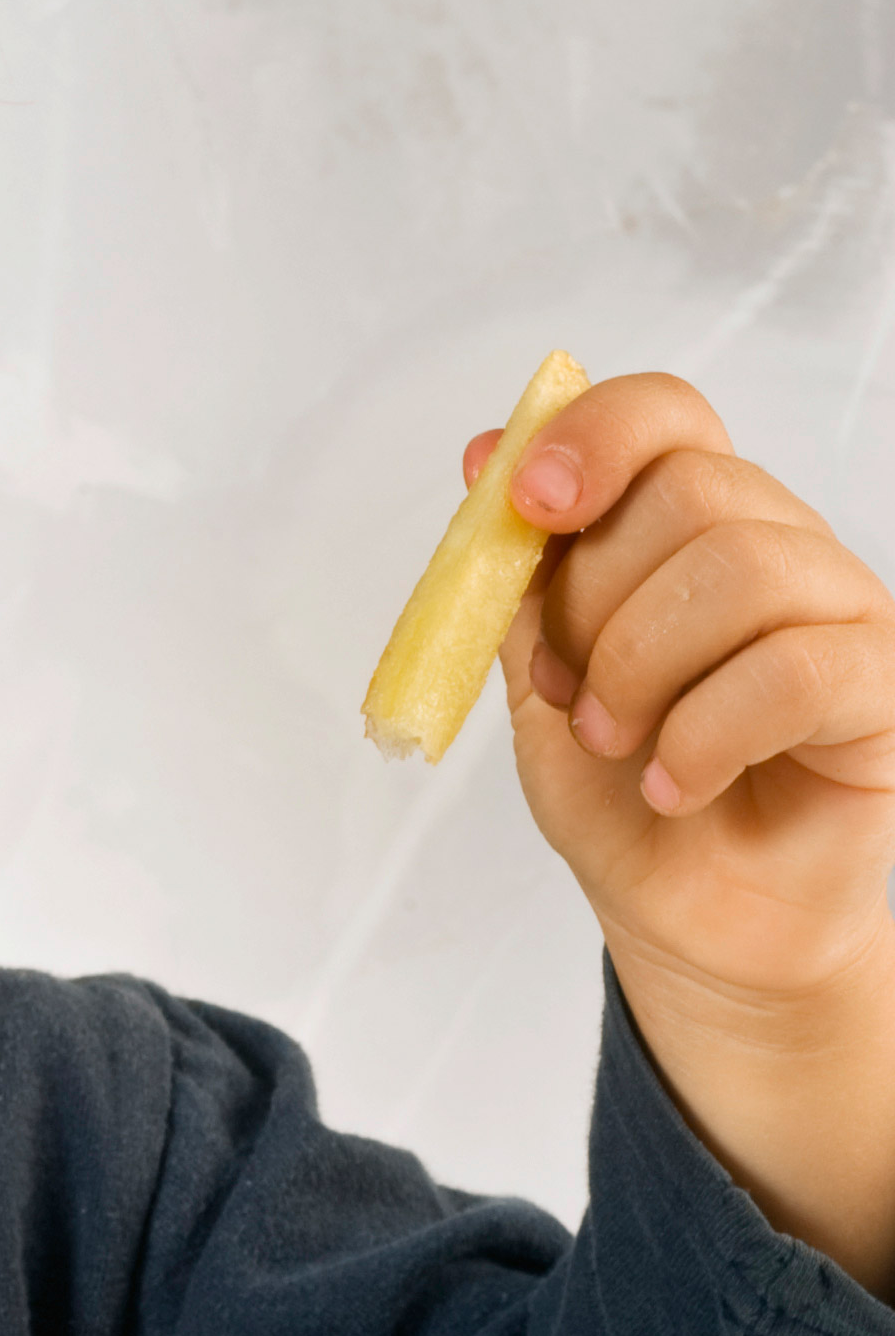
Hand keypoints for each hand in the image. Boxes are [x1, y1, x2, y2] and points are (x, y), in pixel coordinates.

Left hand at [480, 371, 894, 1288]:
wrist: (689, 920)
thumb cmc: (625, 798)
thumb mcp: (543, 683)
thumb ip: (521, 581)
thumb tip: (481, 458)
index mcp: (688, 529)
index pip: (668, 416)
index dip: (596, 437)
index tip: (529, 505)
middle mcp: (776, 549)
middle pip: (694, 491)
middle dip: (599, 602)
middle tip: (576, 694)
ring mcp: (839, 614)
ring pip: (744, 569)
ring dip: (644, 670)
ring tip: (621, 746)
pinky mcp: (878, 692)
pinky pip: (795, 669)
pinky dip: (706, 736)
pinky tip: (678, 785)